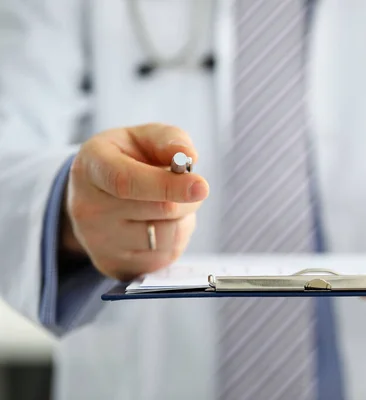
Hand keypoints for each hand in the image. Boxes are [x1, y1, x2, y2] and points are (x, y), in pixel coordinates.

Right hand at [62, 123, 209, 280]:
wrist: (95, 195)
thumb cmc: (126, 159)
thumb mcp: (142, 137)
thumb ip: (169, 139)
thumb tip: (189, 155)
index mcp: (92, 166)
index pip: (127, 181)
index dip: (167, 185)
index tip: (202, 186)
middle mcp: (87, 207)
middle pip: (160, 210)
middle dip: (188, 198)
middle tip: (190, 186)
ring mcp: (98, 242)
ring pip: (167, 236)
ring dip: (183, 219)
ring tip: (169, 205)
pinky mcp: (114, 266)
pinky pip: (164, 256)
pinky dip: (175, 239)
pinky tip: (161, 224)